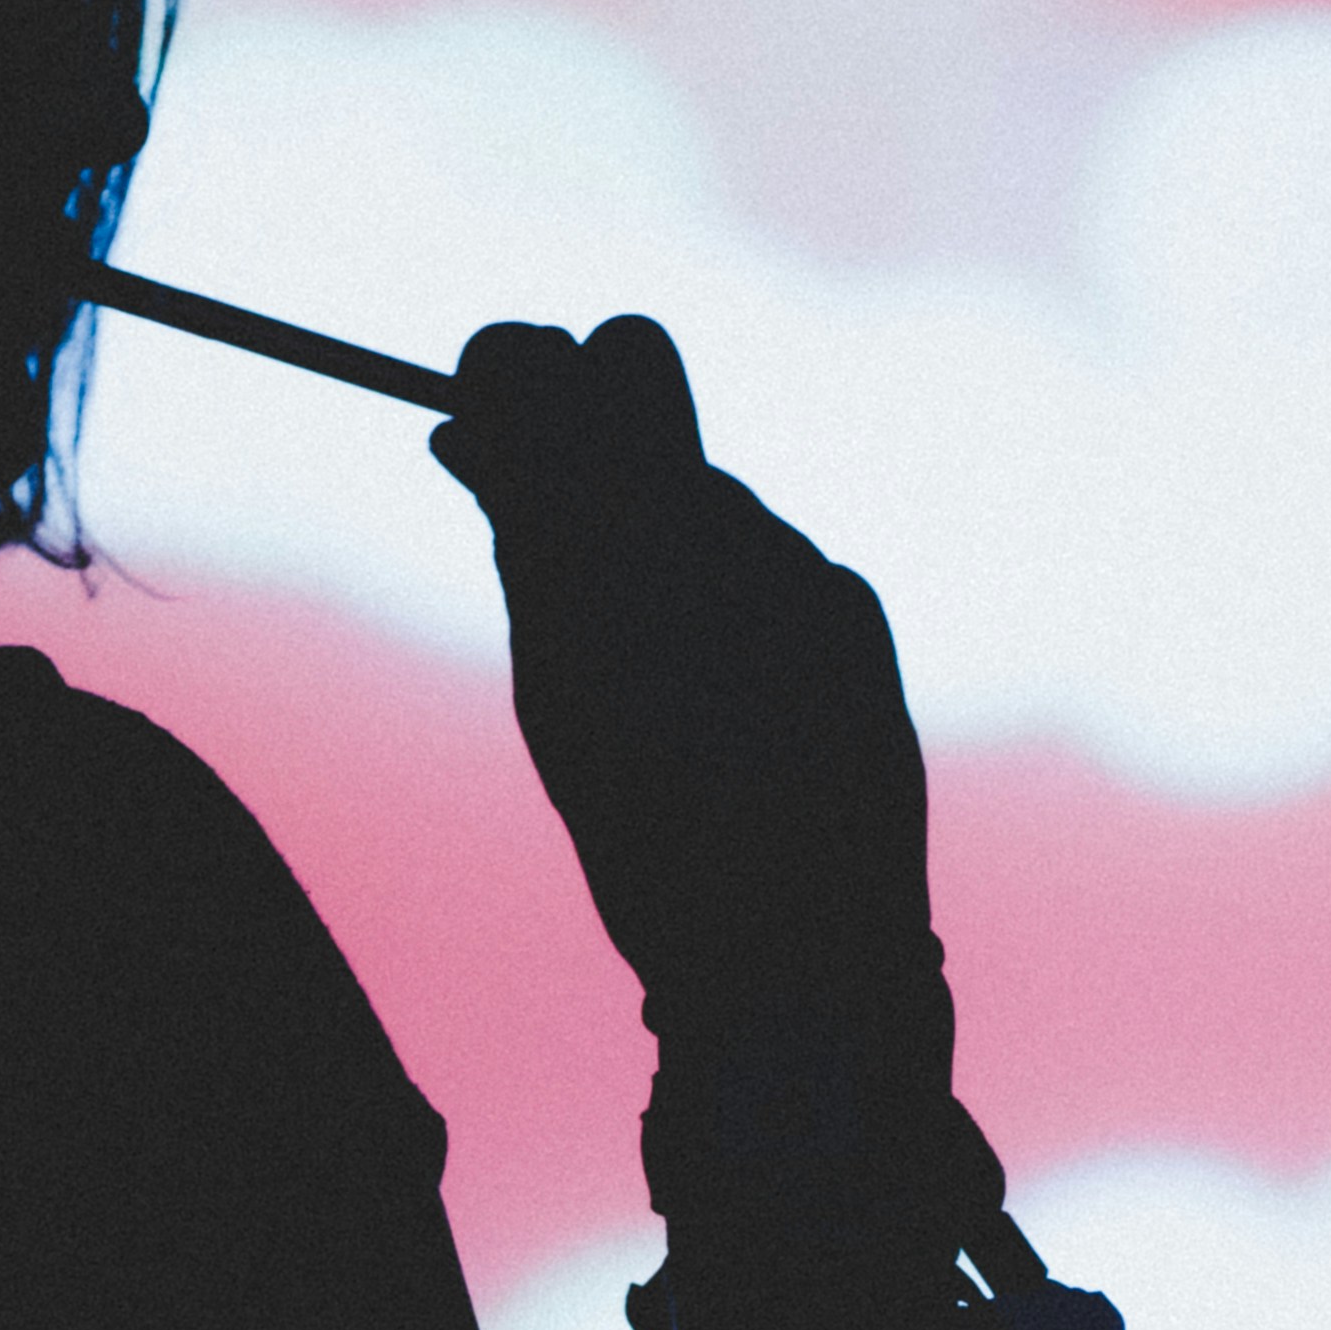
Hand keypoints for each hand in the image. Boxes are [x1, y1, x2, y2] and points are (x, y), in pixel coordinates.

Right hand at [433, 317, 937, 1039]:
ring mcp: (801, 563)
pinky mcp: (856, 610)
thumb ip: (525, 544)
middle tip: (534, 491)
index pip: (554, 366)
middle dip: (581, 419)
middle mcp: (723, 531)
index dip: (512, 371)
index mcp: (619, 551)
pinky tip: (720, 693)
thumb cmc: (653, 846)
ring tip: (638, 657)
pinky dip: (729, 598)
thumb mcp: (556, 694)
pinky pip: (770, 561)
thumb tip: (474, 432)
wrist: (807, 963)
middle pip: (636, 377)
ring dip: (658, 538)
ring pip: (701, 492)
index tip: (474, 411)